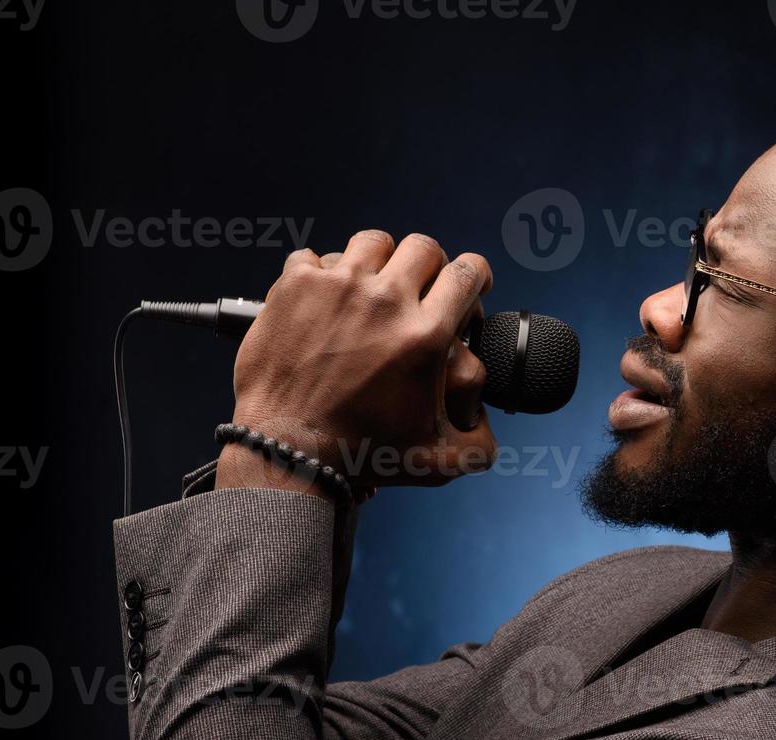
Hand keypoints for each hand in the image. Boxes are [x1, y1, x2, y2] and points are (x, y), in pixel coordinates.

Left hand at [217, 231, 497, 498]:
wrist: (288, 449)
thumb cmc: (359, 454)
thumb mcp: (435, 460)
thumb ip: (478, 446)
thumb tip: (487, 429)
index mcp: (426, 335)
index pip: (467, 272)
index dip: (473, 275)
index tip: (464, 286)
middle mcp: (385, 301)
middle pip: (423, 248)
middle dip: (429, 267)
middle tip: (419, 290)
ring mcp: (338, 286)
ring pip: (374, 242)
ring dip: (379, 262)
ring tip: (372, 289)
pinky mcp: (296, 286)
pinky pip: (316, 256)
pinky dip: (323, 273)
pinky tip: (326, 299)